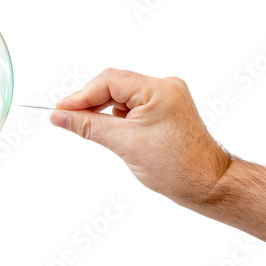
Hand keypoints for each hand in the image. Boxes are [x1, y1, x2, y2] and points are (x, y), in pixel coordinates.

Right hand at [50, 68, 231, 205]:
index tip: (60, 110)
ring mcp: (165, 98)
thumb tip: (59, 116)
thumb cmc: (175, 167)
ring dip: (102, 109)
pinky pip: (131, 105)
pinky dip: (116, 116)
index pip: (110, 81)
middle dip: (90, 102)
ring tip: (88, 127)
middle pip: (114, 85)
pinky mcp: (163, 110)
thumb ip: (88, 126)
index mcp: (158, 89)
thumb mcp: (124, 144)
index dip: (82, 95)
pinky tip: (109, 130)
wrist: (206, 185)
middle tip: (68, 118)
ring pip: (121, 96)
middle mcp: (164, 87)